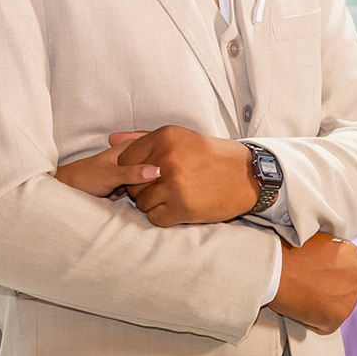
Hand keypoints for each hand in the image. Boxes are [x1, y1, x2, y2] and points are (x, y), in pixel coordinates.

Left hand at [54, 136, 161, 198]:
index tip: (175, 164)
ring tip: (162, 191)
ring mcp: (131, 172)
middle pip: (155, 164)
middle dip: (161, 173)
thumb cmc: (85, 177)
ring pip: (150, 179)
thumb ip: (132, 173)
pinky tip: (152, 198)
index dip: (166, 154)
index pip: (156, 146)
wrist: (71, 191)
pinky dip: (145, 194)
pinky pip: (143, 190)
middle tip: (171, 181)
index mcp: (130, 147)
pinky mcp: (129, 186)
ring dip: (153, 185)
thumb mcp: (110, 175)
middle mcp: (133, 157)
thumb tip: (157, 171)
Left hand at [118, 126, 258, 227]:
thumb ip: (143, 138)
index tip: (148, 175)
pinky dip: (162, 217)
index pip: (126, 158)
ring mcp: (174, 184)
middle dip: (142, 188)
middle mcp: (167, 159)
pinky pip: (155, 218)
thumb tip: (110, 138)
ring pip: (141, 202)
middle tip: (163, 188)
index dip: (132, 170)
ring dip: (153, 204)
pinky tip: (176, 208)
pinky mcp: (182, 207)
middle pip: (132, 182)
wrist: (246, 176)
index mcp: (165, 137)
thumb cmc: (210, 155)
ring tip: (171, 197)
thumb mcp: (179, 138)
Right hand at [270, 233, 356, 333]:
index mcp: (352, 253)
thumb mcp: (317, 242)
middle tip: (307, 285)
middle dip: (330, 289)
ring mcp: (349, 299)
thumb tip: (327, 263)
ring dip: (323, 306)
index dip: (329, 273)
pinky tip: (299, 308)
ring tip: (301, 296)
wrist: (272, 269)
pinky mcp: (335, 320)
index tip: (314, 273)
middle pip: (346, 288)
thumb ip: (329, 252)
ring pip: (337, 308)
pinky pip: (325, 325)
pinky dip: (313, 321)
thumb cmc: (287, 252)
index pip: (346, 269)